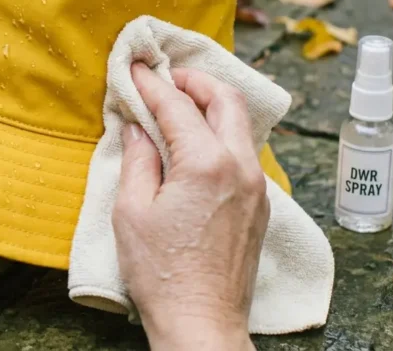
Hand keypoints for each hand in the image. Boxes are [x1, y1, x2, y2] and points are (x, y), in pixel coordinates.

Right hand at [113, 63, 269, 350]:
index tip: (135, 69)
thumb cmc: (162, 274)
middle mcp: (240, 167)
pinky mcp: (259, 206)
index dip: (152, 83)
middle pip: (226, 100)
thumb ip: (138, 160)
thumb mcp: (132, 212)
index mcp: (206, 164)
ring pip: (240, 126)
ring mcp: (256, 187)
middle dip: (195, 81)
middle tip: (167, 79)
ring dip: (212, 107)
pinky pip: (244, 153)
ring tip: (181, 107)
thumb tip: (138, 128)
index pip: (177, 106)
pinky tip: (197, 146)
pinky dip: (221, 135)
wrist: (202, 323)